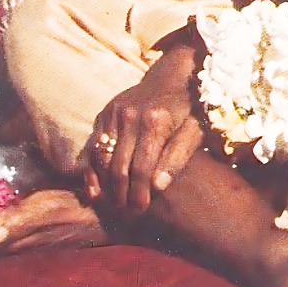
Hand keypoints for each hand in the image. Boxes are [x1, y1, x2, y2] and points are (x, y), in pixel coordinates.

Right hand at [84, 42, 203, 213]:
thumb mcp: (196, 129)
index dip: (139, 192)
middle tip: (126, 213)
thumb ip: (178, 156)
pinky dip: (92, 169)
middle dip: (121, 194)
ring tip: (112, 205)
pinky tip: (94, 190)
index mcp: (156, 121)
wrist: (175, 73)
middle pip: (119, 166)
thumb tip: (158, 186)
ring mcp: (115, 112)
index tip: (141, 210)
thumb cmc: (190, 105)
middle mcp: (131, 115)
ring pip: (102, 157)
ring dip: (105, 185)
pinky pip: (94, 145)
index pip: (142, 167)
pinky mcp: (106, 111)